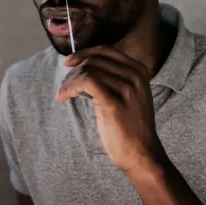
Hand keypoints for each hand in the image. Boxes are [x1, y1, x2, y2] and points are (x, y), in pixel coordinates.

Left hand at [56, 46, 166, 173]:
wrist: (142, 153)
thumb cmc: (130, 127)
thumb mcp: (129, 95)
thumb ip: (114, 79)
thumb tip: (84, 67)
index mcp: (138, 70)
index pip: (105, 51)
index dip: (83, 54)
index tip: (69, 62)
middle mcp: (135, 76)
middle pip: (94, 60)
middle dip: (73, 71)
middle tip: (64, 86)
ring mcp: (127, 88)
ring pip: (88, 70)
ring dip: (69, 81)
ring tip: (63, 94)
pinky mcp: (114, 103)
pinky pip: (86, 82)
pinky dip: (70, 87)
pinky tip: (64, 97)